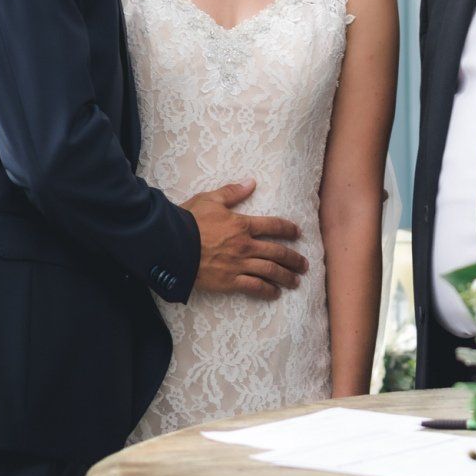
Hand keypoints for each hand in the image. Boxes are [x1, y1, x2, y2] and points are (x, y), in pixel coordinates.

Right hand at [184, 179, 307, 299]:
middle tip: (304, 265)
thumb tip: (251, 182)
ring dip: (285, 276)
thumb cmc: (189, 220)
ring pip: (269, 271)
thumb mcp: (211, 199)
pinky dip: (267, 290)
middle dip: (293, 259)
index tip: (298, 233)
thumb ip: (233, 192)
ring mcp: (239, 264)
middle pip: (277, 252)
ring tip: (296, 281)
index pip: (273, 226)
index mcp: (243, 224)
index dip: (288, 229)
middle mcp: (246, 245)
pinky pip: (254, 287)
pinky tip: (275, 294)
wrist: (171, 245)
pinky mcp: (229, 281)